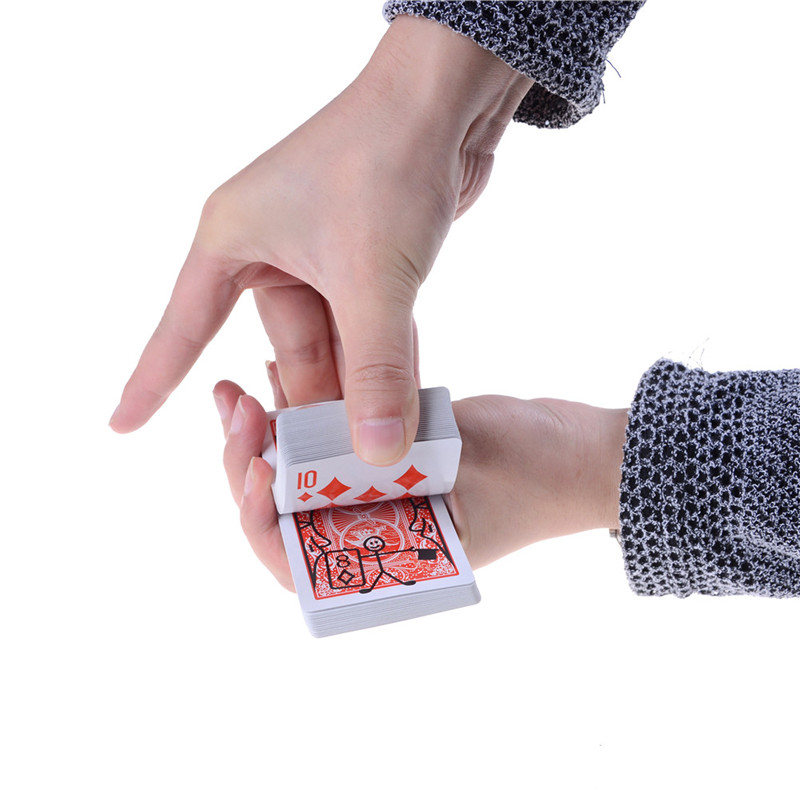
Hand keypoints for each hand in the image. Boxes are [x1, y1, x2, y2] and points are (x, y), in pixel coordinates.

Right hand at [109, 16, 532, 464]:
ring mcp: (320, 255)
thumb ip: (375, 371)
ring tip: (378, 441)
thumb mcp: (373, 282)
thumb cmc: (385, 166)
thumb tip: (376, 452)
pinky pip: (367, 325)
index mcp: (234, 241)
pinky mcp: (365, 259)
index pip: (183, 327)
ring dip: (359, 386)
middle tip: (330, 463)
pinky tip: (405, 399)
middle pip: (285, 349)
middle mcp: (270, 249)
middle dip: (312, 403)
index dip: (154, 379)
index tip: (123, 424)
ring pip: (335, 341)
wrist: (445, 102)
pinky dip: (384, 359)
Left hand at [213, 380, 626, 590]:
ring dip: (266, 438)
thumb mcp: (464, 463)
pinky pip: (334, 443)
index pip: (302, 565)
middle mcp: (380, 533)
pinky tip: (273, 377)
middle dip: (252, 468)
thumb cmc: (541, 471)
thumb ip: (387, 463)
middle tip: (236, 412)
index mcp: (392, 558)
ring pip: (303, 477)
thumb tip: (293, 454)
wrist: (584, 449)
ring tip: (233, 394)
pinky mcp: (391, 461)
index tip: (260, 469)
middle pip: (289, 516)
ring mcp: (384, 495)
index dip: (265, 524)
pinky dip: (306, 415)